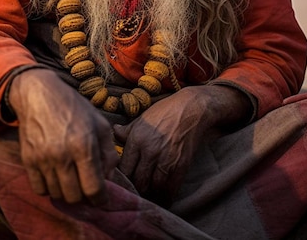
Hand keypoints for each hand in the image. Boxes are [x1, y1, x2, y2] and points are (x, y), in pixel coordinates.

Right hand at [8, 69, 118, 204]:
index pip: (94, 189)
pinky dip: (49, 188)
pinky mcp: (28, 160)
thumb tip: (109, 179)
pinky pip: (39, 189)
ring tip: (70, 178)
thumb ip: (109, 153)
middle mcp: (62, 154)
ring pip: (57, 195)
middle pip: (75, 197)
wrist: (39, 94)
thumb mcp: (99, 123)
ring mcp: (43, 158)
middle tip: (85, 186)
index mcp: (84, 145)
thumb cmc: (74, 107)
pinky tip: (55, 175)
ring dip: (66, 191)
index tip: (102, 198)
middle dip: (83, 196)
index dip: (101, 199)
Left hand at [113, 84, 251, 202]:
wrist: (191, 108)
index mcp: (137, 139)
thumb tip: (114, 133)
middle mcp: (150, 151)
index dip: (122, 179)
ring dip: (150, 195)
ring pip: (154, 188)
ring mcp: (166, 159)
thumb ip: (127, 130)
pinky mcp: (181, 165)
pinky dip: (166, 197)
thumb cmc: (165, 111)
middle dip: (135, 190)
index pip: (124, 168)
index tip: (123, 184)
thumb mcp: (142, 118)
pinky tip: (163, 198)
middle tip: (134, 194)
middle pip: (138, 181)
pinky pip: (171, 189)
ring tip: (148, 197)